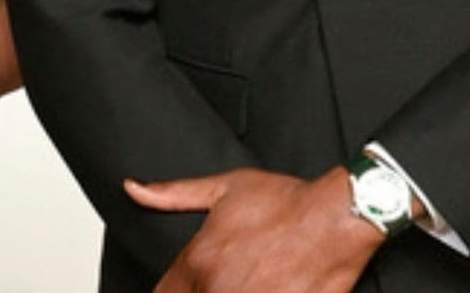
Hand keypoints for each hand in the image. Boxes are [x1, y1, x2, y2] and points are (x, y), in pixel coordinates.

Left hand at [125, 167, 382, 291]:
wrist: (336, 217)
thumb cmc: (286, 201)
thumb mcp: (224, 187)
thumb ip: (172, 194)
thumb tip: (134, 189)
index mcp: (199, 260)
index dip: (173, 292)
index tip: (187, 286)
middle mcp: (217, 288)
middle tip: (228, 279)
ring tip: (246, 282)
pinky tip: (264, 290)